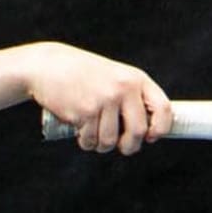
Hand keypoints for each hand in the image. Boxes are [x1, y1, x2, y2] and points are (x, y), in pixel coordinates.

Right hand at [31, 45, 172, 154]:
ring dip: (101, 144)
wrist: (48, 66)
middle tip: (122, 146)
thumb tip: (146, 132)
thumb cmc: (82, 76)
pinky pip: (91, 141)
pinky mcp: (85, 111)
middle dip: (129, 146)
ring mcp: (104, 100)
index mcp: (135, 79)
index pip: (163, 108)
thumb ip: (130, 98)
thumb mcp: (114, 77)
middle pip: (138, 132)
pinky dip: (85, 142)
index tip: (151, 136)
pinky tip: (79, 129)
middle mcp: (123, 88)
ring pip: (111, 141)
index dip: (161, 128)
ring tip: (92, 132)